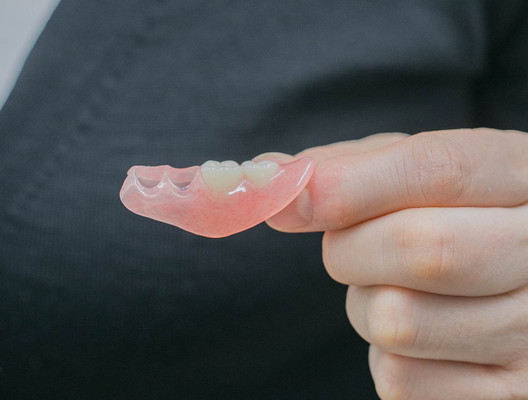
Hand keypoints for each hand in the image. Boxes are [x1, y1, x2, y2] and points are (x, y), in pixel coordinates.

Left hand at [265, 129, 527, 398]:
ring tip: (399, 289)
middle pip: (419, 248)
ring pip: (398, 322)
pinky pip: (402, 380)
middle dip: (352, 248)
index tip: (287, 197)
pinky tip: (423, 335)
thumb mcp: (422, 176)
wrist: (518, 277)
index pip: (440, 170)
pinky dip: (389, 356)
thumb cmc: (459, 217)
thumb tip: (271, 178)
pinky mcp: (510, 395)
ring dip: (367, 304)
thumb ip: (351, 169)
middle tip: (354, 245)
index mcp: (522, 177)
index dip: (351, 186)